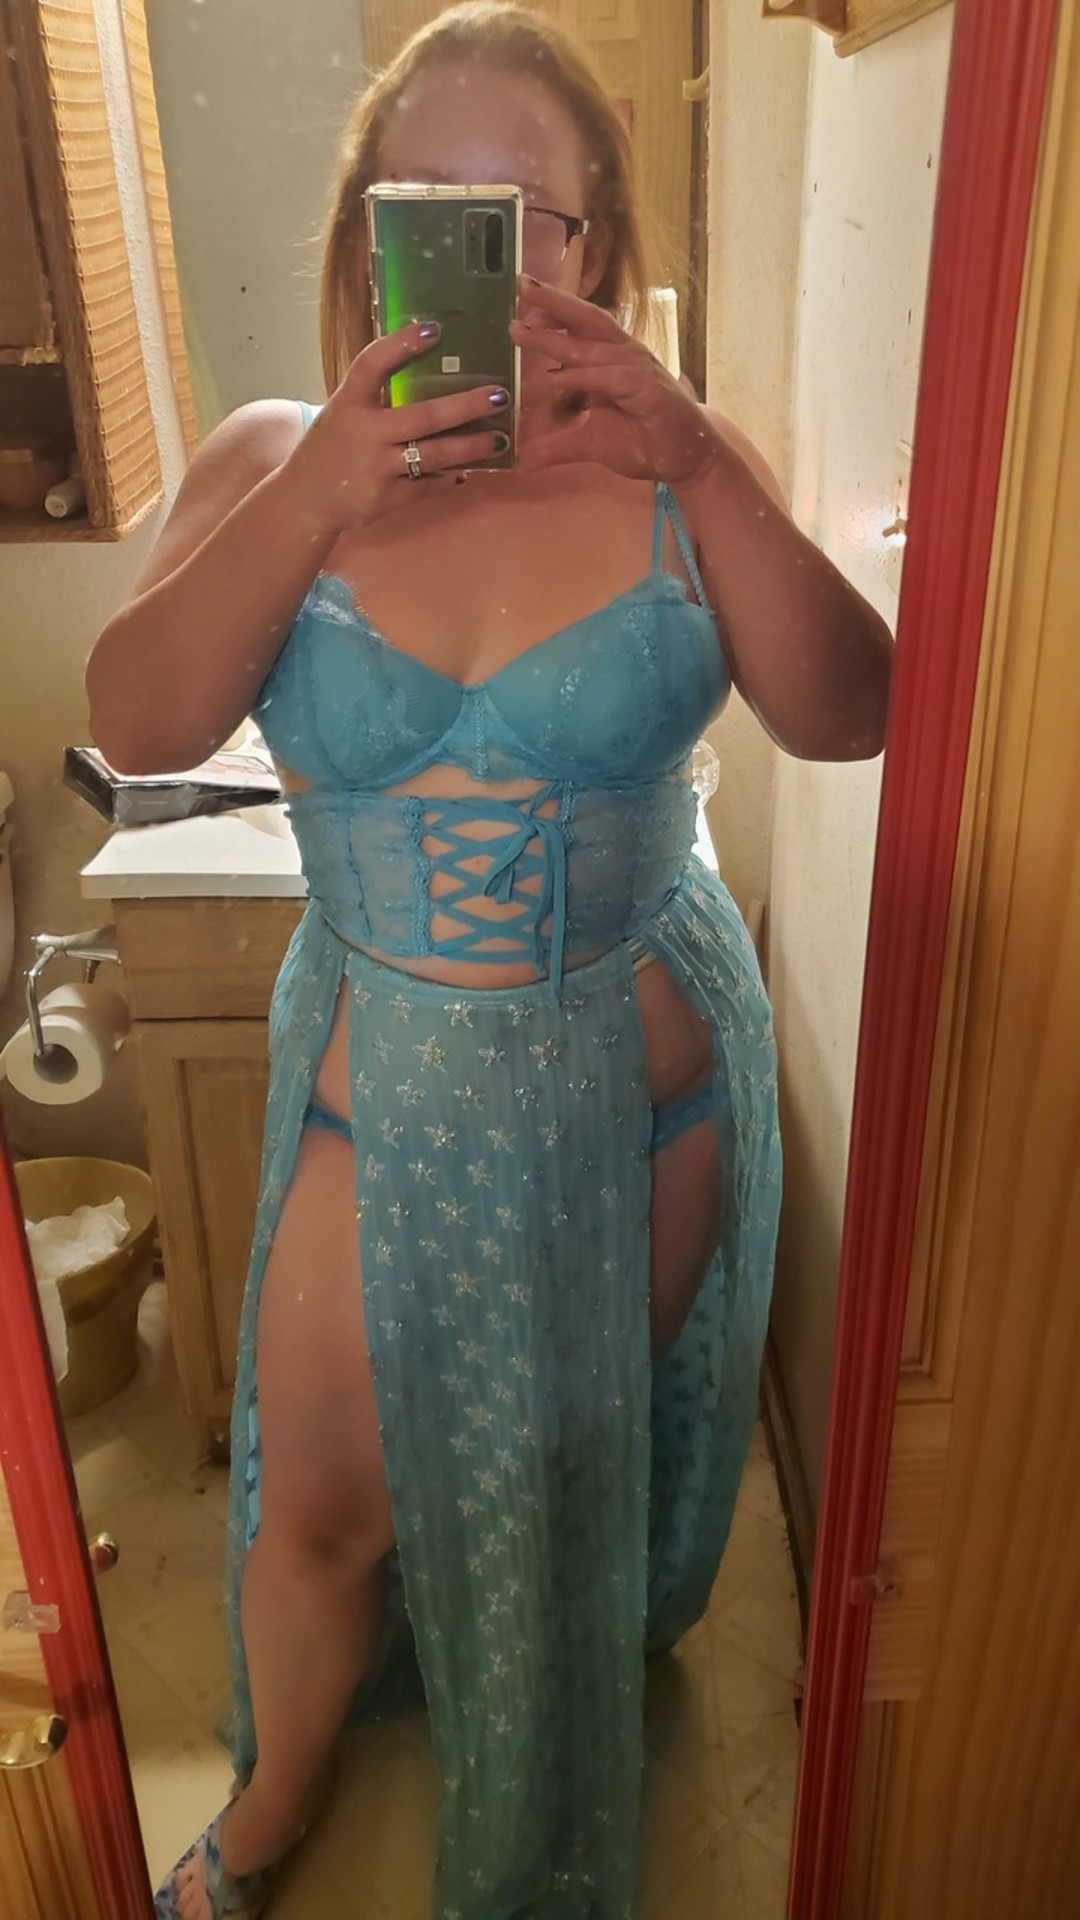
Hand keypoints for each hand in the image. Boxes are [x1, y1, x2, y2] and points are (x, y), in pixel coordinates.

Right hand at [284, 321, 511, 533]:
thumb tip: (429, 370)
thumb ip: (376, 395)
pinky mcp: (386, 499)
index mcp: (349, 403)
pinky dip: (449, 477)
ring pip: (434, 455)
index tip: (434, 329)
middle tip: (499, 396)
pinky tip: (469, 469)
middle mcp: (364, 433)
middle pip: (423, 417)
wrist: (305, 499)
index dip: (401, 345)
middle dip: (465, 406)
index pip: (373, 365)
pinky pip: (427, 485)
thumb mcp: (344, 412)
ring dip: (471, 447)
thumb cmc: (333, 447)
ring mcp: (376, 468)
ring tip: (501, 438)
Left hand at [511, 279, 722, 486]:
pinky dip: (581, 377)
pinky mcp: (647, 390)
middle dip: (553, 301)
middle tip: (521, 285)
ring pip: (590, 348)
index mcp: (611, 358)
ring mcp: (637, 369)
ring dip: (554, 339)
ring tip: (520, 332)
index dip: (553, 309)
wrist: (685, 460)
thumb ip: (555, 446)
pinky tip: (554, 377)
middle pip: (586, 320)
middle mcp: (624, 355)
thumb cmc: (643, 441)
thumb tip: (522, 461)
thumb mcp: (588, 443)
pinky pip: (609, 378)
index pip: (580, 325)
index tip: (521, 294)